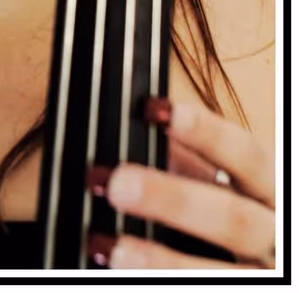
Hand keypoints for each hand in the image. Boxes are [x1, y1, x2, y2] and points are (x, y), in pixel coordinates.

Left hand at [93, 100, 274, 268]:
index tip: (154, 111)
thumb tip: (133, 130)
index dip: (204, 132)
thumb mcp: (227, 187)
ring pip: (220, 274)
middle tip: (118, 184)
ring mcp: (264, 276)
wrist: (270, 261)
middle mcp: (276, 234)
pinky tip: (122, 275)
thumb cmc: (242, 220)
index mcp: (269, 190)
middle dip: (173, 200)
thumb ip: (187, 163)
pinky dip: (163, 283)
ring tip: (111, 247)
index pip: (245, 154)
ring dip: (161, 261)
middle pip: (233, 218)